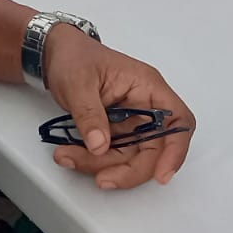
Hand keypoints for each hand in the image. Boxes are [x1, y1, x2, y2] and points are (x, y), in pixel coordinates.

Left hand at [42, 26, 194, 189]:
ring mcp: (130, 121)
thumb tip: (99, 146)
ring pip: (129, 157)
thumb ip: (89, 114)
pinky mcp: (114, 131)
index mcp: (147, 87)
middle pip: (153, 149)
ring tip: (68, 156)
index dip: (176, 150)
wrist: (54, 54)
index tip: (162, 174)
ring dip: (101, 165)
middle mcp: (144, 106)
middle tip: (101, 178)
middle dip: (128, 169)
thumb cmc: (73, 57)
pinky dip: (92, 160)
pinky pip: (111, 154)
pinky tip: (71, 154)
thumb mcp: (78, 82)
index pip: (178, 120)